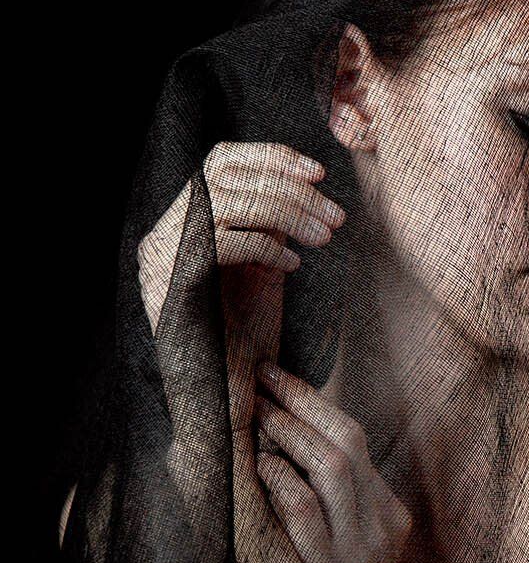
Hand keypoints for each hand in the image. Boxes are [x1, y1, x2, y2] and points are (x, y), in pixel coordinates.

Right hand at [136, 140, 343, 337]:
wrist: (218, 405)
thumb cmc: (242, 344)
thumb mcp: (260, 272)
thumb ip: (269, 228)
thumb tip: (303, 189)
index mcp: (179, 226)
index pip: (219, 161)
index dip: (270, 157)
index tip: (318, 171)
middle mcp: (160, 236)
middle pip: (225, 175)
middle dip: (289, 187)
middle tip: (335, 214)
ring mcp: (160, 259)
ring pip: (226, 201)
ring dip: (287, 213)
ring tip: (325, 236)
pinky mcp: (170, 284)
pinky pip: (221, 241)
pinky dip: (264, 246)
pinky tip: (291, 267)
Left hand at [253, 361, 412, 562]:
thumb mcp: (342, 548)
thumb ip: (322, 500)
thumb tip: (270, 437)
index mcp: (390, 514)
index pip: (356, 439)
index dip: (313, 400)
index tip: (273, 374)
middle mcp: (383, 527)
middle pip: (348, 442)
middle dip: (299, 403)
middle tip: (256, 382)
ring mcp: (360, 552)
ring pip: (332, 468)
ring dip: (287, 435)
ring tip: (254, 419)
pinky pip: (304, 511)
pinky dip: (278, 481)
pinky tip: (256, 469)